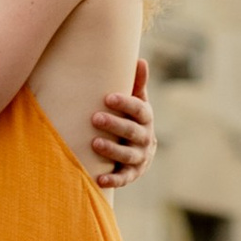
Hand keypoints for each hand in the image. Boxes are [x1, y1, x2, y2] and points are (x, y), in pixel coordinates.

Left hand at [90, 54, 153, 188]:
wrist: (142, 148)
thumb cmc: (132, 117)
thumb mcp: (137, 101)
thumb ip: (137, 84)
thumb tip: (140, 60)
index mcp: (146, 118)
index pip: (139, 110)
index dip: (125, 104)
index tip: (108, 97)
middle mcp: (145, 138)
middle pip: (132, 132)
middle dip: (115, 125)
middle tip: (95, 118)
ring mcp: (140, 157)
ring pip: (128, 155)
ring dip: (112, 150)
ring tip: (94, 144)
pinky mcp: (132, 174)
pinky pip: (124, 178)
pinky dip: (113, 180)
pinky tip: (99, 179)